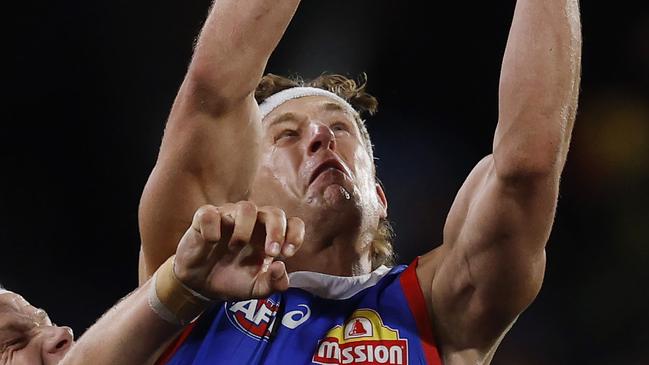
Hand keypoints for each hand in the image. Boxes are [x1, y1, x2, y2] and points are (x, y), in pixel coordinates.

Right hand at [173, 202, 304, 300]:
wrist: (201, 286)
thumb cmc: (233, 280)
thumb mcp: (256, 289)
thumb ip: (273, 283)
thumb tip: (280, 267)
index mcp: (270, 236)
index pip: (292, 223)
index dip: (295, 234)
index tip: (287, 254)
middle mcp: (254, 222)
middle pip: (274, 212)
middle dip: (277, 231)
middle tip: (271, 253)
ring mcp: (230, 217)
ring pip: (246, 207)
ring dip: (245, 230)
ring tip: (235, 248)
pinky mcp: (205, 218)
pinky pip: (210, 213)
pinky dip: (212, 228)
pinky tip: (211, 242)